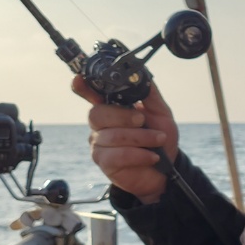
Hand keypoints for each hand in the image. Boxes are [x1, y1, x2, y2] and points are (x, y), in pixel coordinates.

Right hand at [72, 76, 178, 204]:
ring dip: (141, 138)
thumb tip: (141, 74)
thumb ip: (149, 94)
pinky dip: (139, 155)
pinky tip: (152, 156)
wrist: (166, 170)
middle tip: (142, 121)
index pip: (91, 94)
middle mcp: (100, 125)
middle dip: (123, 116)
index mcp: (111, 108)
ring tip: (159, 140)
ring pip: (112, 136)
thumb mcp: (160, 113)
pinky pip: (118, 155)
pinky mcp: (104, 162)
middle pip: (97, 114)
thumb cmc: (160, 140)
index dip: (83, 87)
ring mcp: (99, 144)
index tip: (78, 79)